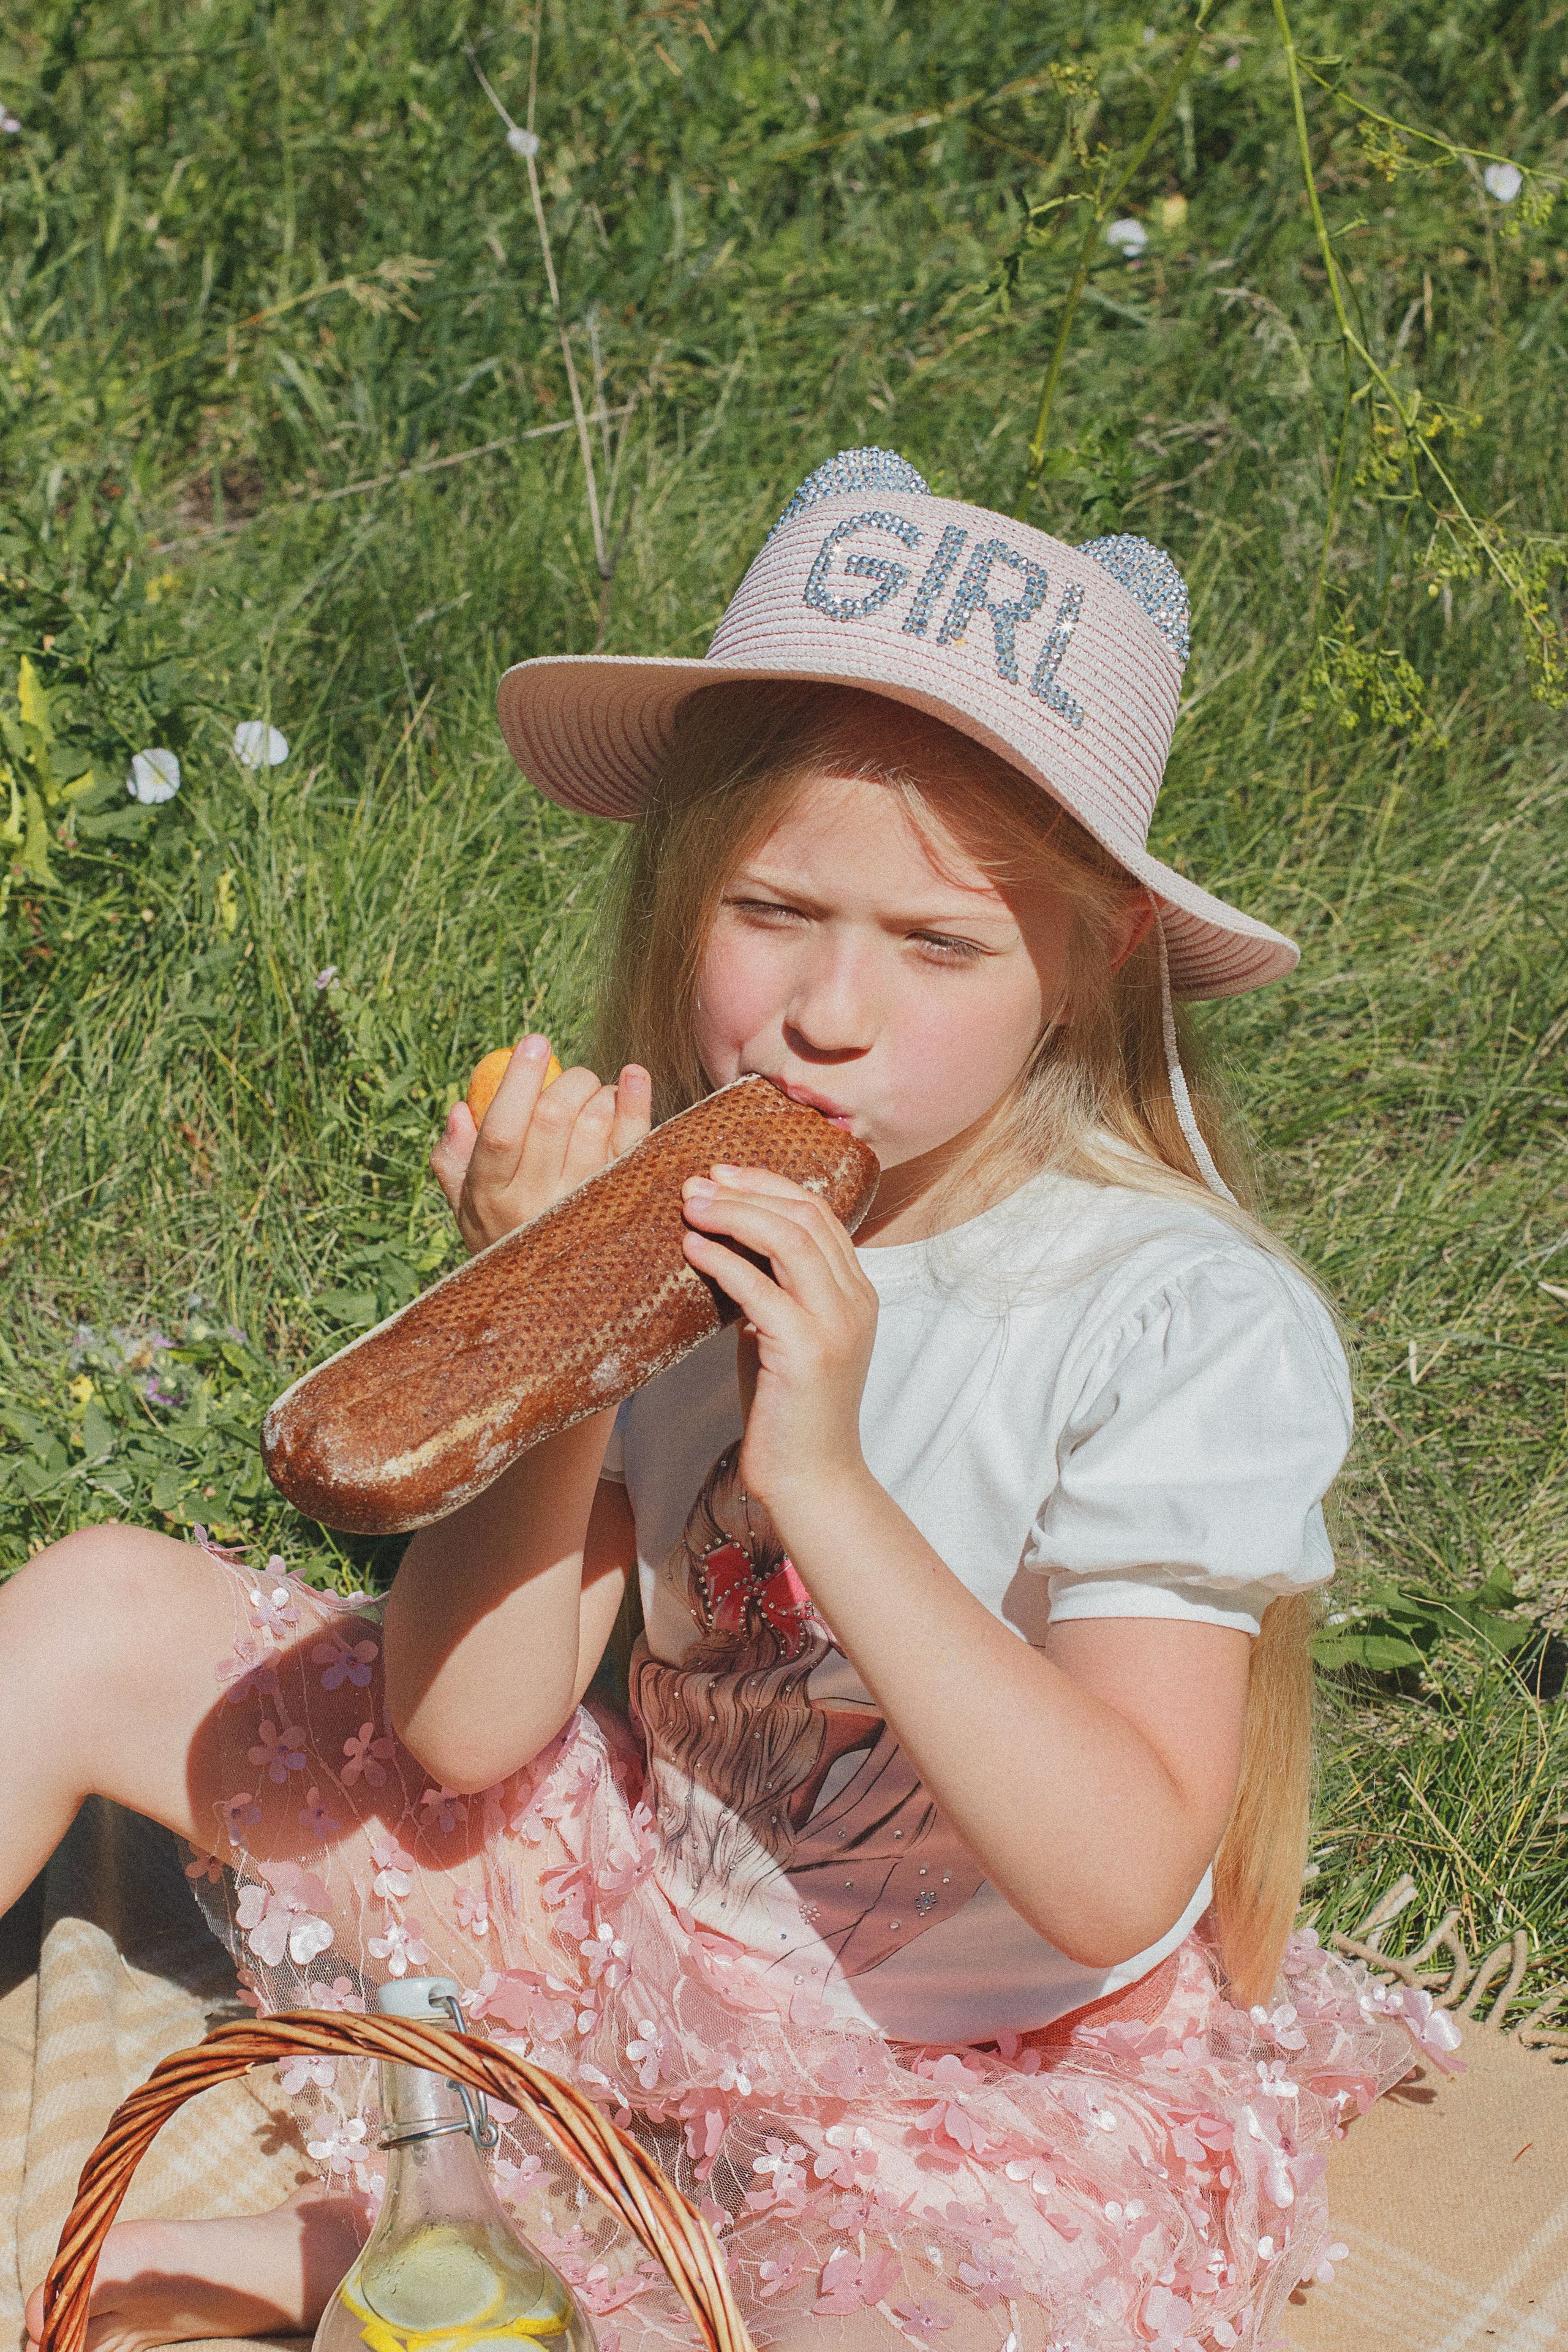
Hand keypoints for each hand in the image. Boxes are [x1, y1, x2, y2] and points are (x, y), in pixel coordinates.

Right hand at [431, 1036, 651, 1254]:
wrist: (551, 1296)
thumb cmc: (501, 1235)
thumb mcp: (462, 1206)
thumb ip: (453, 1159)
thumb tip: (460, 1109)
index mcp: (490, 1195)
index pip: (501, 1132)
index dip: (518, 1082)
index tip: (533, 1041)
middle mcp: (537, 1201)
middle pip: (554, 1118)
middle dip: (565, 1078)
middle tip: (565, 1070)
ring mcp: (583, 1203)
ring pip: (595, 1124)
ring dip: (596, 1091)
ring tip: (591, 1094)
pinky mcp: (623, 1200)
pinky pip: (634, 1144)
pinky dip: (636, 1102)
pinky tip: (633, 1076)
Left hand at [679, 1163, 878, 1519]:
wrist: (813, 1479)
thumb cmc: (788, 1410)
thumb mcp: (782, 1335)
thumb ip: (769, 1290)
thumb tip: (724, 1246)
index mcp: (855, 1291)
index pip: (818, 1213)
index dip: (768, 1184)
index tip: (722, 1173)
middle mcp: (854, 1299)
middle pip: (804, 1215)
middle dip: (747, 1189)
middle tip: (697, 1180)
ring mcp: (836, 1324)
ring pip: (789, 1240)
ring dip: (733, 1214)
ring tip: (690, 1204)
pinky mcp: (808, 1351)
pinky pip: (760, 1289)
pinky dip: (724, 1261)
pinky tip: (692, 1248)